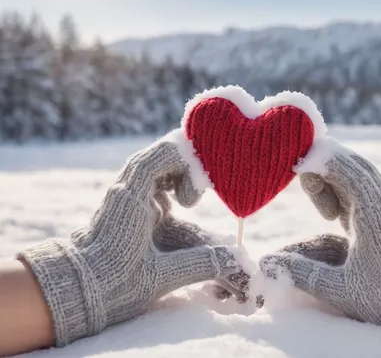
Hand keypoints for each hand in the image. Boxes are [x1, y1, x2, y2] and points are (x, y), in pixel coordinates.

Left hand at [17, 129, 247, 345]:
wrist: (75, 292)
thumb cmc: (112, 284)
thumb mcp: (160, 276)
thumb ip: (201, 265)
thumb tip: (238, 261)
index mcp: (132, 197)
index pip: (165, 154)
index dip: (189, 164)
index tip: (196, 196)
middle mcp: (128, 189)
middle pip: (163, 155)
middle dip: (188, 169)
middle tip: (195, 197)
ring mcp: (128, 196)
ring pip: (158, 168)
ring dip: (180, 176)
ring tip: (190, 201)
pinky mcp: (129, 206)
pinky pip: (153, 183)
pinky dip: (172, 187)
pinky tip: (181, 207)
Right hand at [259, 137, 380, 340]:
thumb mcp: (343, 290)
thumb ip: (304, 275)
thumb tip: (268, 266)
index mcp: (372, 212)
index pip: (345, 169)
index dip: (319, 161)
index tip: (294, 166)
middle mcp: (380, 202)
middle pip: (350, 165)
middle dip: (322, 163)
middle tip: (297, 173)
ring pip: (356, 173)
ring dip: (332, 174)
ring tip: (310, 185)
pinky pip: (360, 188)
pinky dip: (340, 186)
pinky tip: (327, 204)